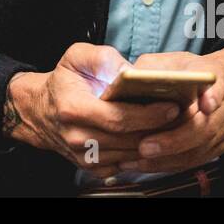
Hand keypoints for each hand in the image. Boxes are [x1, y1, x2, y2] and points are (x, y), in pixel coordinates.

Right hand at [5, 43, 181, 177]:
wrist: (39, 110)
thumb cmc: (63, 81)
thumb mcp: (76, 56)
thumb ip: (104, 58)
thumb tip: (131, 72)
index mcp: (74, 109)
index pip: (118, 118)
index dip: (148, 115)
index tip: (172, 106)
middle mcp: (78, 137)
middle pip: (128, 139)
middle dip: (159, 129)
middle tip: (184, 116)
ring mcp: (84, 156)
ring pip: (129, 154)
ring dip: (155, 142)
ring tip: (176, 126)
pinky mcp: (91, 166)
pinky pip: (124, 163)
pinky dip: (142, 152)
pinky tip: (155, 137)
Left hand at [116, 48, 223, 173]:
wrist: (220, 84)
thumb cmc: (186, 71)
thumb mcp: (168, 61)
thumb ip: (151, 69)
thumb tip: (124, 80)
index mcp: (212, 77)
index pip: (216, 86)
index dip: (212, 96)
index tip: (204, 104)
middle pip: (205, 126)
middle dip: (174, 140)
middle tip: (145, 147)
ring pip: (201, 148)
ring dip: (169, 158)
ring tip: (140, 161)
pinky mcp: (220, 144)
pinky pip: (198, 159)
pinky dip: (172, 164)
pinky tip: (148, 165)